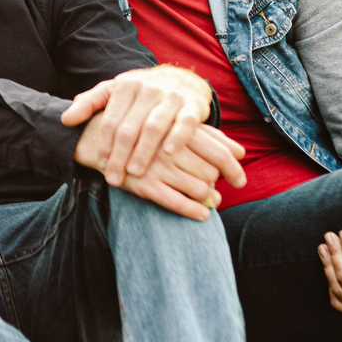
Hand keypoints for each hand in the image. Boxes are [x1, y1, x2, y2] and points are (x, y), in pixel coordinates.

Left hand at [64, 65, 218, 184]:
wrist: (182, 78)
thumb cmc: (141, 91)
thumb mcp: (113, 91)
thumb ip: (89, 103)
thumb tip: (65, 120)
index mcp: (126, 85)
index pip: (110, 120)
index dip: (104, 145)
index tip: (100, 165)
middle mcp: (148, 88)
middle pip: (129, 127)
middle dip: (120, 155)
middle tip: (114, 178)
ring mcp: (172, 96)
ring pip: (154, 126)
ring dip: (143, 152)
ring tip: (135, 173)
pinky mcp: (194, 105)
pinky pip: (185, 123)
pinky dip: (177, 137)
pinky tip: (167, 153)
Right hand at [109, 122, 250, 218]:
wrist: (100, 137)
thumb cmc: (147, 131)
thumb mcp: (176, 127)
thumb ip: (210, 137)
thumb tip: (241, 152)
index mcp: (179, 128)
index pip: (219, 152)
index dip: (234, 169)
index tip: (240, 181)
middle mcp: (169, 146)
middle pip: (211, 171)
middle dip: (217, 184)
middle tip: (217, 190)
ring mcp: (156, 166)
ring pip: (198, 188)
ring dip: (209, 199)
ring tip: (212, 201)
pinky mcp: (142, 184)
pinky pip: (177, 202)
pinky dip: (194, 211)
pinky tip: (202, 215)